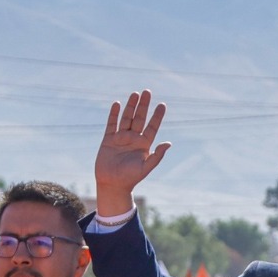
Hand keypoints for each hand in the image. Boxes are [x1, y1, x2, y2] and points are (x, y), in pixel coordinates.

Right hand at [95, 90, 170, 214]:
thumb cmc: (131, 178)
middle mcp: (133, 138)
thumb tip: (168, 143)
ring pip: (126, 118)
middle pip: (140, 118)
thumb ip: (157, 156)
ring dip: (130, 106)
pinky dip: (114, 114)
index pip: (152, 127)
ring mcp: (121, 138)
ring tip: (135, 94)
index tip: (162, 105)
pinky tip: (117, 104)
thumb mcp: (146, 167)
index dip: (157, 116)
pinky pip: (111, 124)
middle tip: (147, 92)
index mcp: (144, 144)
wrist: (112, 184)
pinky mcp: (108, 139)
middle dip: (143, 105)